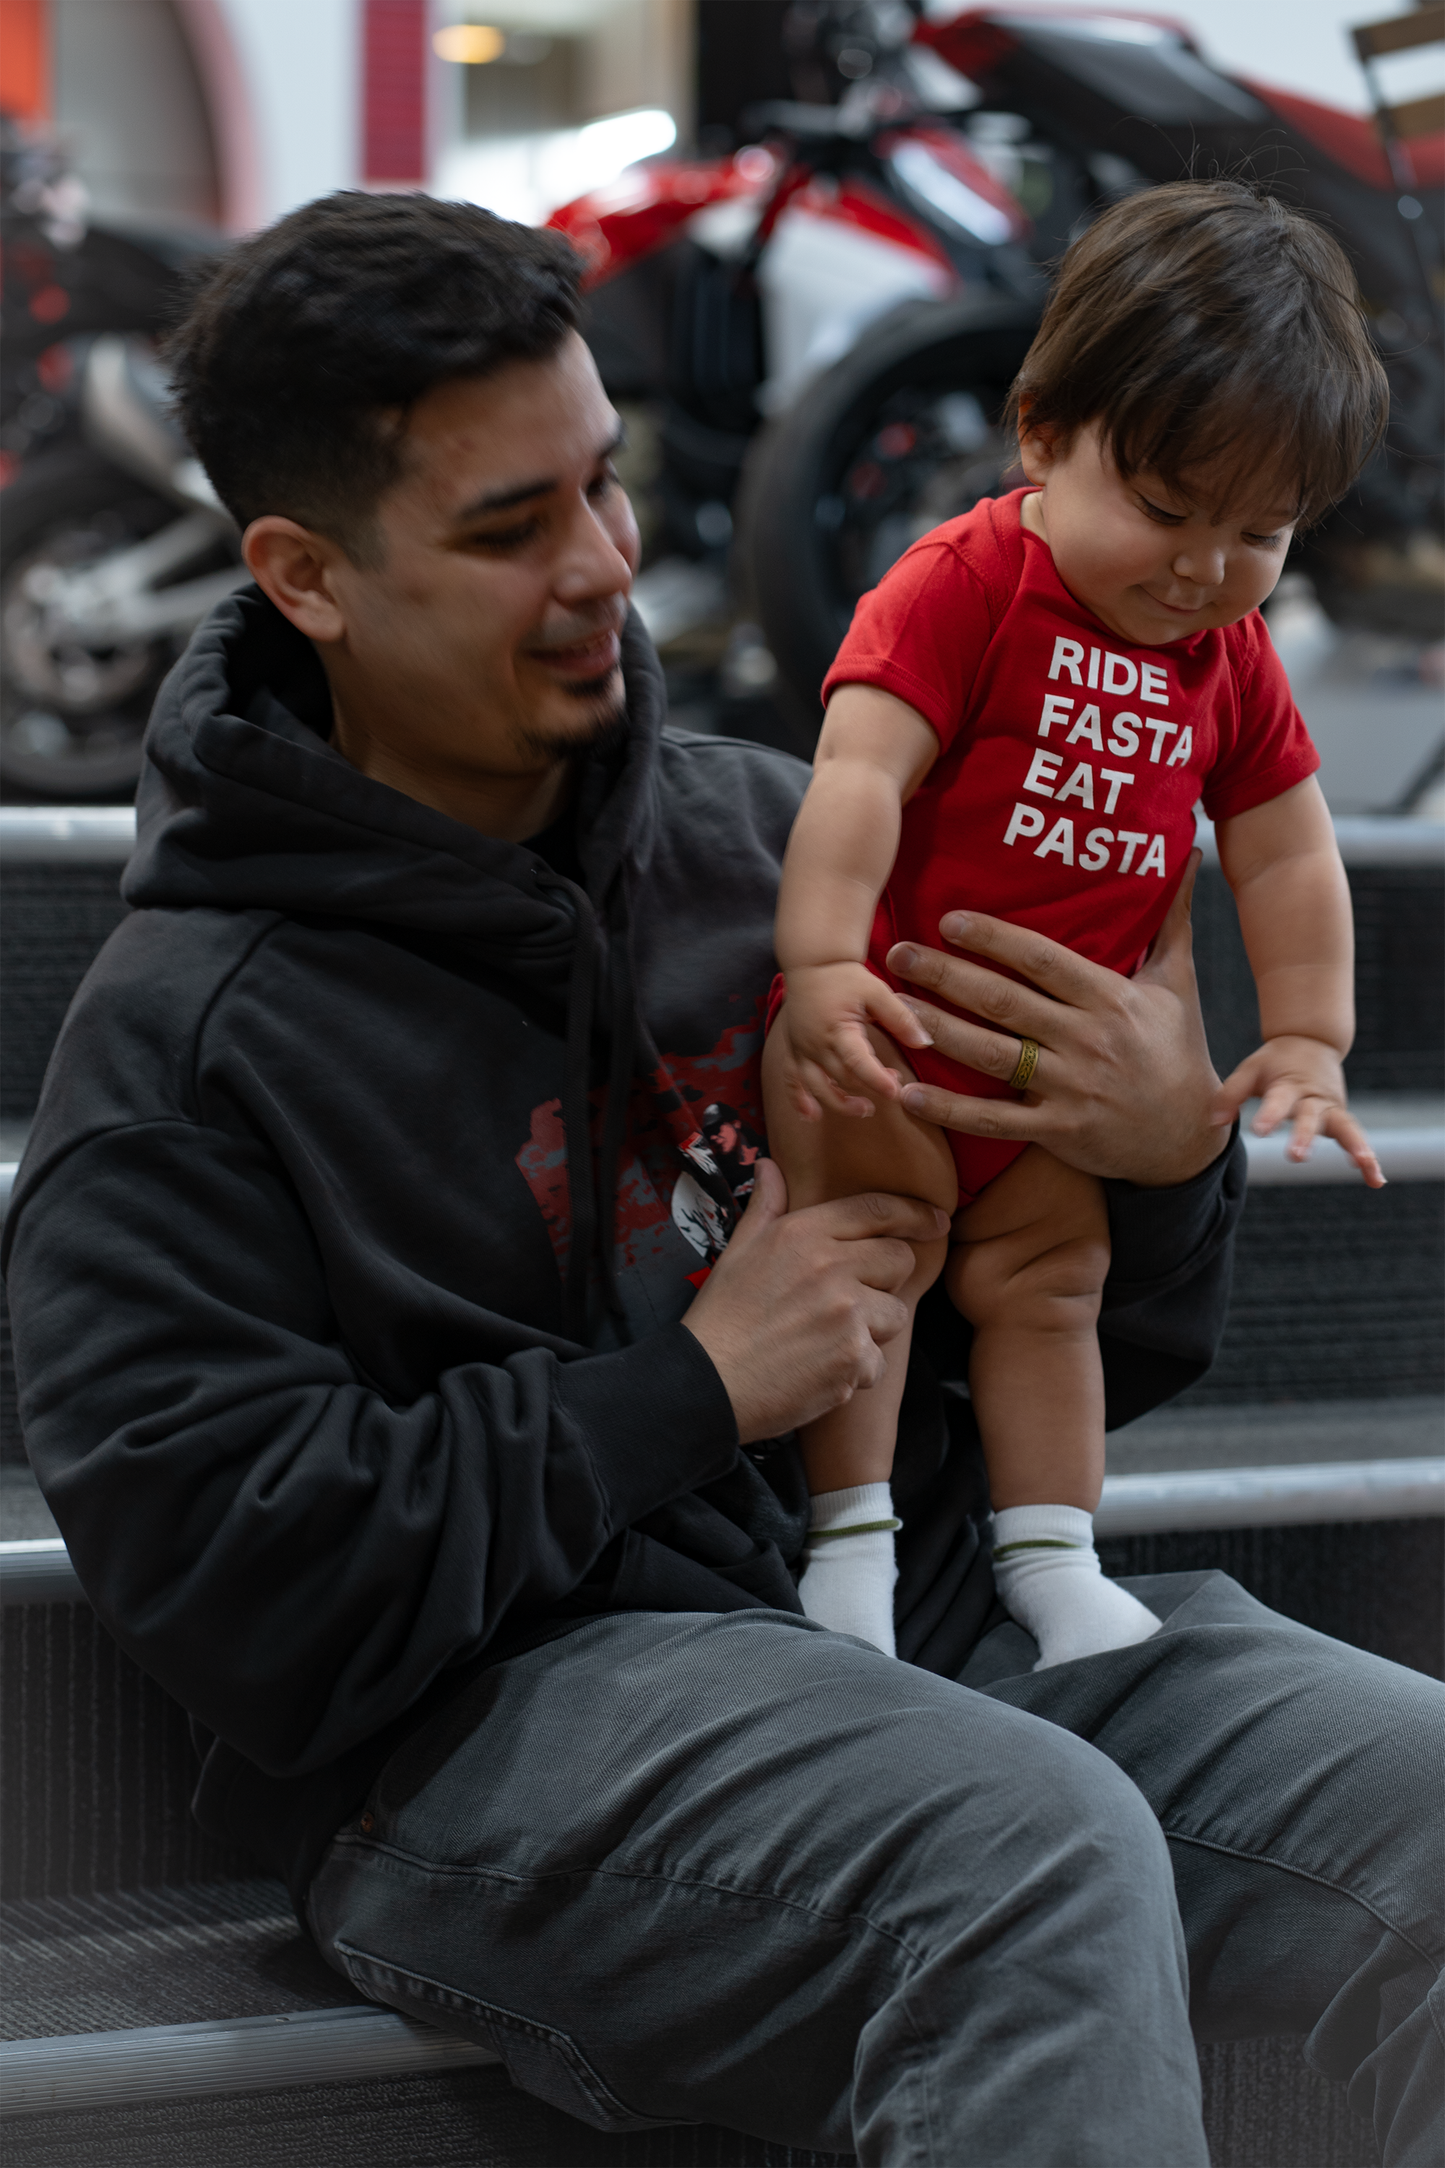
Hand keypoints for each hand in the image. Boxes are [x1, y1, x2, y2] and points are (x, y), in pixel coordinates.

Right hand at [682, 1158, 948, 1442]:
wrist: (708, 1382)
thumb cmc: (721, 1317)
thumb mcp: (738, 1250)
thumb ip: (765, 1206)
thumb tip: (770, 1166)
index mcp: (803, 1233)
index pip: (876, 1210)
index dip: (914, 1213)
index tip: (936, 1220)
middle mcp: (831, 1266)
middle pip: (900, 1259)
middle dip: (885, 1280)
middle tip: (851, 1301)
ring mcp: (847, 1313)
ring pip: (896, 1313)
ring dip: (873, 1330)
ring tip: (829, 1340)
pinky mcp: (854, 1358)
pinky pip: (879, 1361)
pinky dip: (857, 1372)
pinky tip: (821, 1371)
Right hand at [780, 960, 933, 1120]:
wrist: (812, 963)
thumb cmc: (846, 977)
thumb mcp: (877, 991)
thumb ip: (900, 1017)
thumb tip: (925, 1042)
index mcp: (838, 1028)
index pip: (858, 1062)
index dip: (876, 1080)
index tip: (895, 1093)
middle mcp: (816, 1043)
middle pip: (842, 1078)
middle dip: (868, 1088)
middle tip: (894, 1087)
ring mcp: (801, 1049)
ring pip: (817, 1086)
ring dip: (838, 1103)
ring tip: (864, 1111)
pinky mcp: (793, 1050)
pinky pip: (791, 1080)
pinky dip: (799, 1100)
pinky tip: (810, 1117)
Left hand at [886, 853, 1225, 1187]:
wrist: (1188, 1137)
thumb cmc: (1178, 1050)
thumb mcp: (1179, 983)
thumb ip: (1174, 920)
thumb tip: (1188, 856)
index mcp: (1111, 998)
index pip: (1043, 960)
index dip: (994, 938)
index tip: (949, 920)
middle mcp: (1088, 1040)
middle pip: (1005, 1001)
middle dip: (946, 975)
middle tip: (896, 954)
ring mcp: (1071, 1088)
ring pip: (992, 1054)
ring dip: (938, 1029)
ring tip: (892, 1008)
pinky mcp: (1057, 1130)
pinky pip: (994, 1119)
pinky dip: (949, 1109)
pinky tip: (907, 1094)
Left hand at [1214, 1035, 1383, 1186]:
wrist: (1311, 1042)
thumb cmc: (1275, 1062)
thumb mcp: (1250, 1070)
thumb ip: (1231, 1095)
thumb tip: (1214, 1123)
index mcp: (1288, 1085)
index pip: (1278, 1101)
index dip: (1270, 1115)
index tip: (1260, 1131)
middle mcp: (1313, 1098)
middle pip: (1311, 1117)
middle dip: (1305, 1136)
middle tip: (1297, 1156)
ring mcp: (1331, 1109)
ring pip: (1345, 1127)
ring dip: (1354, 1145)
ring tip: (1362, 1163)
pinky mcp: (1340, 1118)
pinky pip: (1356, 1138)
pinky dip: (1369, 1159)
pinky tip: (1376, 1181)